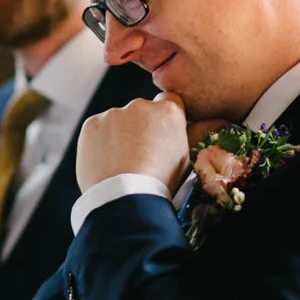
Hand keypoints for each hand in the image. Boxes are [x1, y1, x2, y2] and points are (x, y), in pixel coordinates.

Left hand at [76, 92, 190, 192]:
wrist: (124, 198)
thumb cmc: (160, 183)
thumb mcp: (186, 159)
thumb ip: (193, 134)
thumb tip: (208, 121)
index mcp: (168, 111)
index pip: (169, 101)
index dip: (164, 118)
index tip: (161, 134)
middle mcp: (140, 105)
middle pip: (141, 111)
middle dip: (140, 127)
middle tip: (139, 155)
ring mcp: (113, 114)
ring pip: (117, 121)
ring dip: (119, 135)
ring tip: (120, 163)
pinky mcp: (91, 124)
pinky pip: (97, 129)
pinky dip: (99, 142)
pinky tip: (105, 162)